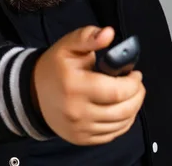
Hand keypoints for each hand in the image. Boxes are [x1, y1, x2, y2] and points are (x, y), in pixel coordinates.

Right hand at [32, 26, 145, 144]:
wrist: (33, 93)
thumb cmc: (56, 66)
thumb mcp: (69, 45)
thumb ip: (89, 36)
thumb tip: (109, 33)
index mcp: (75, 86)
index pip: (118, 91)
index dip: (133, 83)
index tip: (135, 73)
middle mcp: (77, 111)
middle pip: (123, 110)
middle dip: (137, 95)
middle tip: (137, 84)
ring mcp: (79, 128)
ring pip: (121, 124)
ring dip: (133, 108)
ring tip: (130, 95)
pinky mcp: (81, 139)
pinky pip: (112, 135)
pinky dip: (123, 123)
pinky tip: (121, 109)